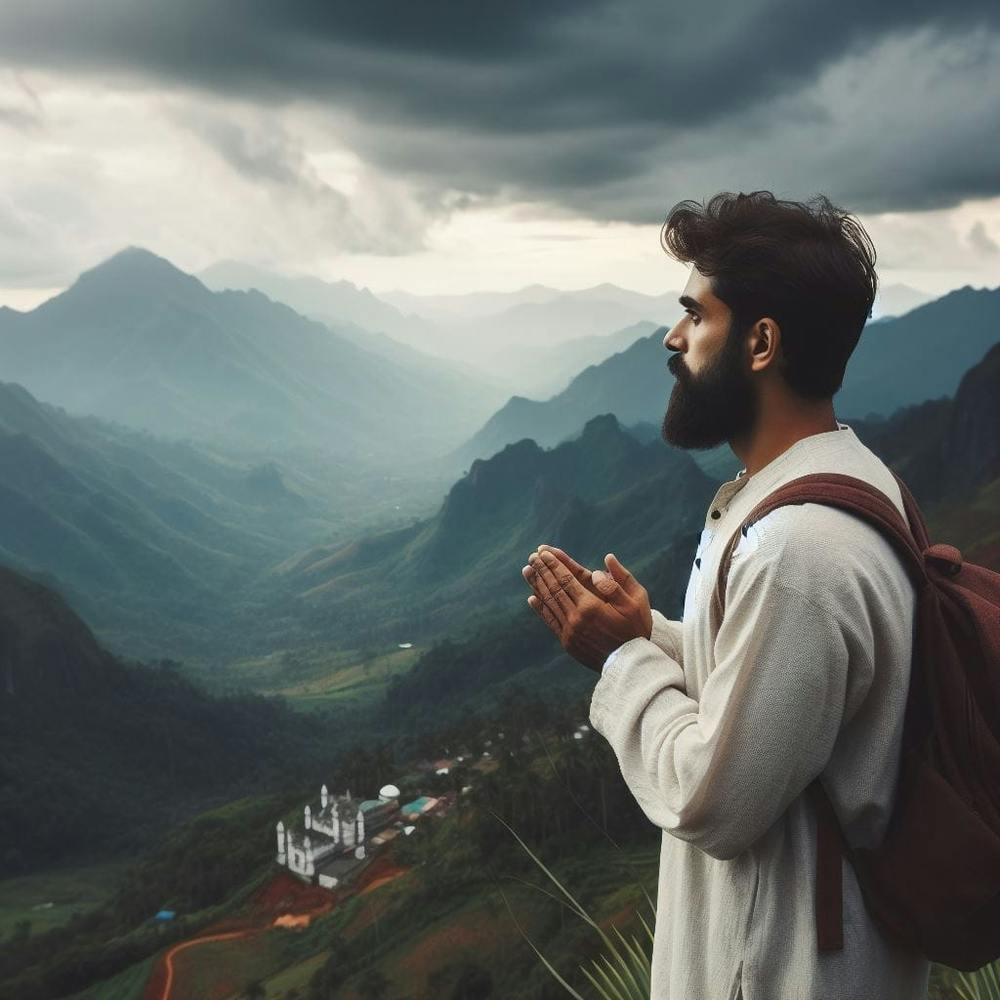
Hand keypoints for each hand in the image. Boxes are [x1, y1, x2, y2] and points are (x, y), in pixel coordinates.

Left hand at [528, 545, 653, 640]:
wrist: (631, 664)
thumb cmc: (636, 630)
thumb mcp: (635, 603)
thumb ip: (619, 581)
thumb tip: (605, 561)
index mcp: (591, 606)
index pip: (566, 579)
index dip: (554, 564)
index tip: (543, 552)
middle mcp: (576, 618)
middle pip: (554, 589)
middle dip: (542, 570)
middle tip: (532, 556)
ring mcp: (569, 631)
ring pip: (549, 603)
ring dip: (537, 585)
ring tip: (527, 571)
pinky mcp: (567, 642)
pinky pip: (550, 621)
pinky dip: (540, 608)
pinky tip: (532, 598)